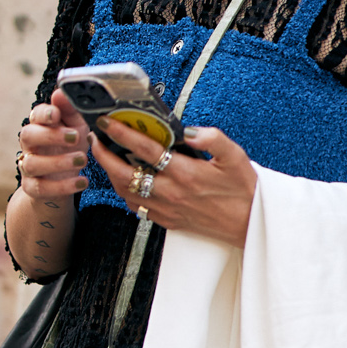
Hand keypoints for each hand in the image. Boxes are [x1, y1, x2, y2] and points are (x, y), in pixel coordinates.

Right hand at [17, 89, 90, 204]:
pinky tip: (82, 181)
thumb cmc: (69, 147)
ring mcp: (28, 166)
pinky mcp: (32, 187)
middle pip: (27, 135)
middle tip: (75, 137)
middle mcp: (29, 144)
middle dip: (50, 135)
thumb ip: (71, 111)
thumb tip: (61, 92)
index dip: (44, 113)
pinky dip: (63, 186)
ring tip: (82, 160)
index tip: (57, 114)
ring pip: (33, 163)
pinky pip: (41, 188)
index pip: (36, 115)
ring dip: (58, 162)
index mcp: (39, 125)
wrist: (62, 180)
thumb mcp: (76, 127)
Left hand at [93, 113, 256, 249]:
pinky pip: (137, 206)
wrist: (250, 224)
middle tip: (96, 138)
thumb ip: (212, 138)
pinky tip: (125, 180)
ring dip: (111, 173)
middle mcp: (172, 192)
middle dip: (104, 154)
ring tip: (106, 157)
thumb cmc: (244, 190)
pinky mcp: (168, 220)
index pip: (145, 149)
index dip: (122, 133)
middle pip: (124, 173)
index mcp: (186, 173)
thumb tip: (188, 130)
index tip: (107, 122)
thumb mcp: (235, 156)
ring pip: (126, 192)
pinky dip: (125, 192)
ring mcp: (167, 209)